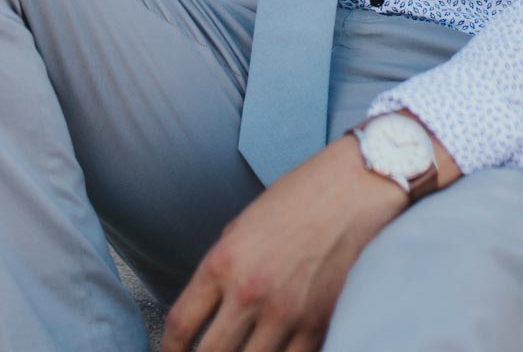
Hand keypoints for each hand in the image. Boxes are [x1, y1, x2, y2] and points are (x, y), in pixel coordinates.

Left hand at [159, 132, 408, 351]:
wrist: (354, 187)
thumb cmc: (299, 197)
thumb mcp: (245, 224)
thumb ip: (223, 269)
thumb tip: (206, 311)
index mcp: (225, 261)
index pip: (181, 324)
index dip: (169, 349)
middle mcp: (250, 290)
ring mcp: (286, 312)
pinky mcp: (318, 324)